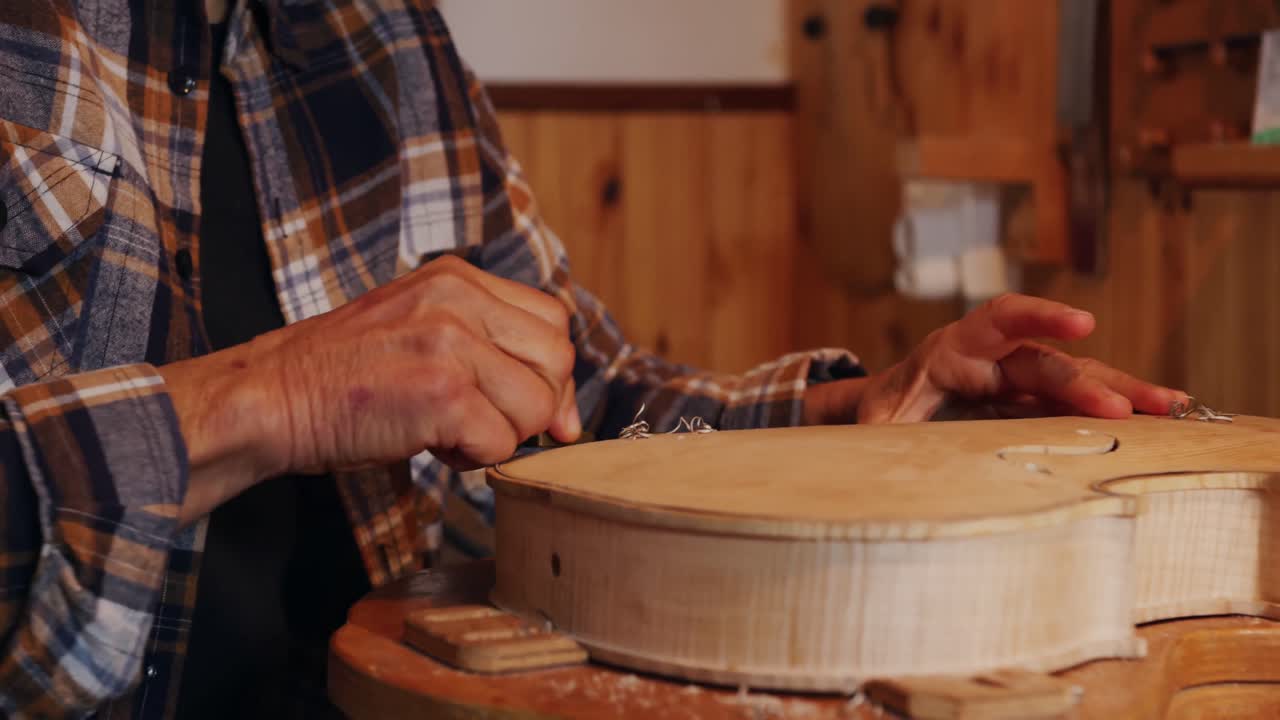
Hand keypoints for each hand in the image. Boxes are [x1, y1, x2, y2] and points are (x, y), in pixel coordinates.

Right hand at [159, 254, 579, 523]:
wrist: (270, 399)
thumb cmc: (344, 377)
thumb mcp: (420, 329)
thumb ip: (490, 350)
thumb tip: (568, 418)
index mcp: (457, 278)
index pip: (553, 319)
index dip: (550, 372)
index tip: (530, 406)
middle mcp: (459, 299)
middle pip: (558, 359)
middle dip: (533, 405)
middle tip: (481, 421)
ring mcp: (452, 342)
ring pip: (537, 406)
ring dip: (499, 434)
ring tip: (446, 430)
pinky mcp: (443, 392)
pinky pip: (502, 441)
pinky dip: (473, 458)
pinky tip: (431, 444)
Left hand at [805, 294, 1185, 424]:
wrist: (886, 409)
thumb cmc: (880, 414)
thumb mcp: (871, 427)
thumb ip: (877, 439)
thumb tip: (873, 461)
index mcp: (953, 350)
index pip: (1000, 320)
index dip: (1040, 317)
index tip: (1081, 324)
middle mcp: (994, 358)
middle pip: (1049, 361)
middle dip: (1089, 382)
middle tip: (1129, 408)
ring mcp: (1018, 380)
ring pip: (1074, 380)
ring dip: (1120, 393)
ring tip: (1170, 407)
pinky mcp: (1033, 402)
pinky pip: (1075, 404)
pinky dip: (1114, 409)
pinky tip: (1157, 419)